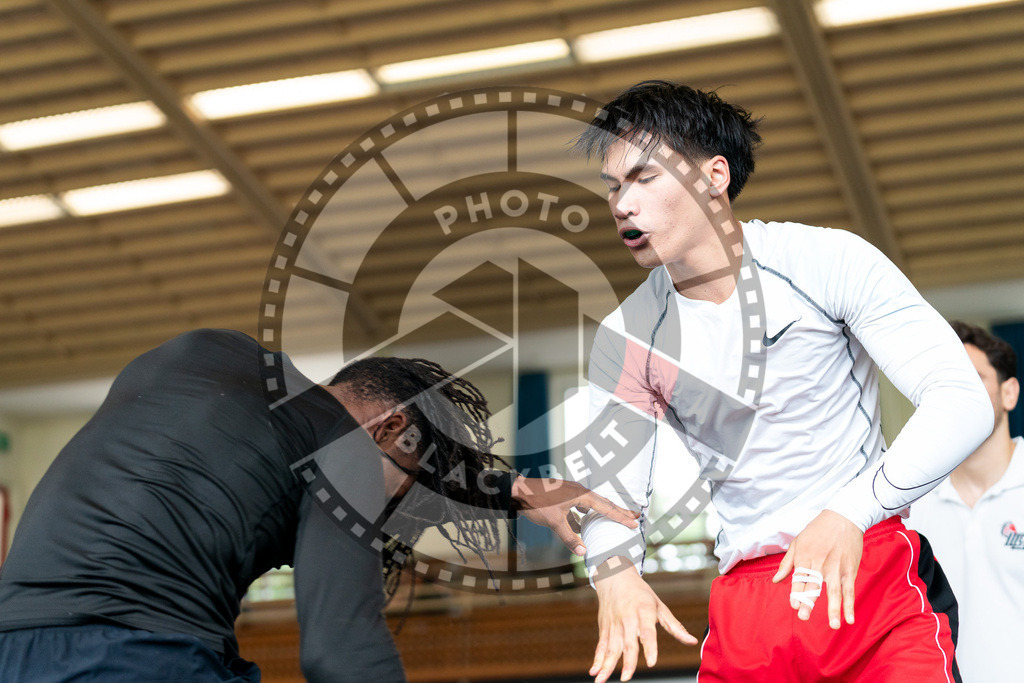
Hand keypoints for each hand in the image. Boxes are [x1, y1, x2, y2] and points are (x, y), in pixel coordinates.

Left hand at [511, 477, 638, 555]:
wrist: (518, 491)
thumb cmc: (536, 503)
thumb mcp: (554, 522)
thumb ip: (570, 537)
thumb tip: (584, 552)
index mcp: (580, 495)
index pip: (605, 507)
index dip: (620, 516)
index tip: (633, 522)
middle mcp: (578, 492)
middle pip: (603, 503)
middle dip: (618, 511)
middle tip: (634, 517)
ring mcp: (571, 493)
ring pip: (592, 505)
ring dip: (602, 513)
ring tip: (615, 520)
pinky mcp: (563, 497)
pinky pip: (579, 507)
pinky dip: (584, 516)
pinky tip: (583, 526)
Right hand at [591, 559, 696, 682]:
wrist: (615, 577)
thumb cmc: (641, 593)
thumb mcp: (659, 606)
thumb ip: (675, 626)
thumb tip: (692, 642)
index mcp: (644, 611)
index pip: (647, 631)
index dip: (649, 647)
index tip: (651, 662)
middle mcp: (627, 618)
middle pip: (627, 643)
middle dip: (627, 661)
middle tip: (626, 677)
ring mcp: (614, 624)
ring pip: (611, 647)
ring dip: (606, 664)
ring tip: (602, 679)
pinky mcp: (605, 627)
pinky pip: (601, 645)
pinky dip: (597, 659)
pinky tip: (594, 671)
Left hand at [772, 510, 863, 628]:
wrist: (843, 517)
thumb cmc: (817, 530)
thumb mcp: (798, 542)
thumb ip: (787, 563)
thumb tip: (776, 581)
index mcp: (805, 556)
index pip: (799, 577)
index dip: (797, 592)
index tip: (794, 605)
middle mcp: (820, 563)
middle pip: (814, 585)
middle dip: (808, 601)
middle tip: (803, 616)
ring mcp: (836, 567)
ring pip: (834, 590)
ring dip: (833, 608)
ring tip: (833, 625)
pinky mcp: (850, 569)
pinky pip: (849, 590)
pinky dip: (850, 604)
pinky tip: (849, 618)